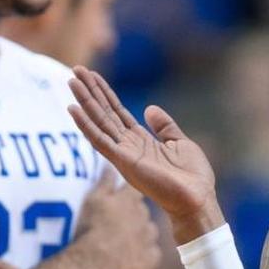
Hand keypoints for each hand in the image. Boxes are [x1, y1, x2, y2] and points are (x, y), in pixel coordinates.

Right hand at [67, 66, 223, 242]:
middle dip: (90, 91)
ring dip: (84, 102)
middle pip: (104, 113)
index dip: (105, 93)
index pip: (117, 111)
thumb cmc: (192, 176)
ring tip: (71, 82)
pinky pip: (100, 140)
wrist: (197, 198)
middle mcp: (127, 145)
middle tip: (75, 69)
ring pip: (98, 122)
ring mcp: (123, 153)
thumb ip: (164, 126)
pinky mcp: (123, 161)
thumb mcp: (179, 142)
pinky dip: (85, 125)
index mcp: (140, 140)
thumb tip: (149, 108)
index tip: (92, 75)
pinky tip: (73, 109)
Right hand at [73, 167, 160, 268]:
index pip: (134, 190)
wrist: (93, 265)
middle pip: (143, 212)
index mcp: (129, 200)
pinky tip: (130, 259)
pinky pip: (151, 254)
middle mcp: (143, 217)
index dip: (128, 194)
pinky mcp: (150, 260)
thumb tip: (110, 165)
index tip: (120, 199)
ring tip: (123, 244)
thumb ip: (104, 181)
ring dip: (141, 235)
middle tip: (117, 225)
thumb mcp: (92, 200)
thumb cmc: (89, 229)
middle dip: (134, 216)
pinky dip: (144, 255)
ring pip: (149, 232)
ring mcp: (148, 239)